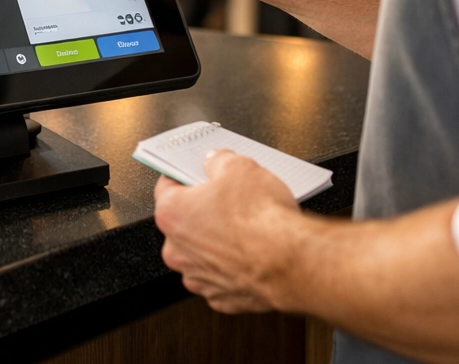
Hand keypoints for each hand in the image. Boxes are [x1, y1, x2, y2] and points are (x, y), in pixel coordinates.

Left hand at [155, 150, 306, 314]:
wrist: (291, 263)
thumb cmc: (262, 220)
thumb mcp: (240, 167)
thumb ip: (219, 161)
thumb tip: (217, 162)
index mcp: (172, 214)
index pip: (167, 186)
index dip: (186, 177)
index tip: (198, 174)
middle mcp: (178, 250)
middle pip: (185, 223)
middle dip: (204, 211)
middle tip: (230, 201)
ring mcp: (199, 278)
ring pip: (203, 253)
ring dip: (218, 243)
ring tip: (247, 229)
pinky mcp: (222, 298)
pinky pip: (223, 277)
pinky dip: (235, 267)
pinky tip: (253, 254)